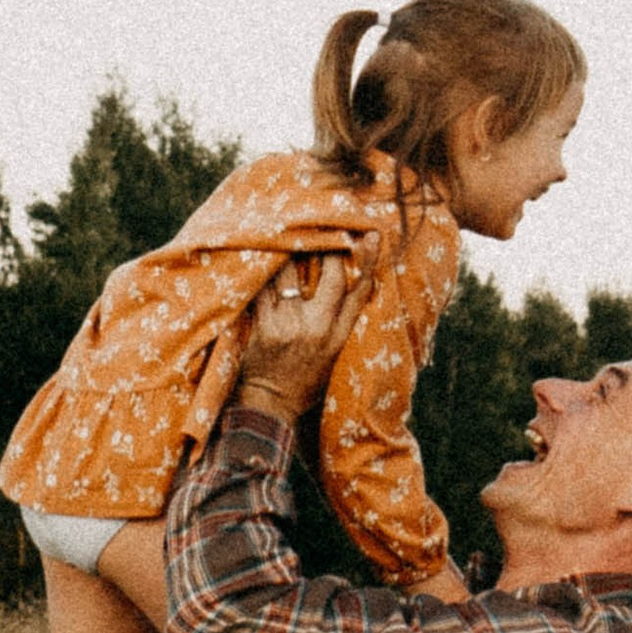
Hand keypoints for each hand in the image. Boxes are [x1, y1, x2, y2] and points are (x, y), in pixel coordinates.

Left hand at [238, 247, 375, 423]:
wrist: (270, 404)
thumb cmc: (305, 381)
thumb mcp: (334, 356)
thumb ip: (342, 323)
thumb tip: (352, 288)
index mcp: (339, 336)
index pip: (360, 291)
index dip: (368, 260)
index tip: (372, 235)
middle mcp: (318, 327)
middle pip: (329, 274)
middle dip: (327, 247)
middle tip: (321, 228)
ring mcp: (289, 324)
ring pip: (291, 273)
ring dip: (290, 253)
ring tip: (286, 235)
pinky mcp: (263, 325)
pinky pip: (263, 287)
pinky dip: (262, 272)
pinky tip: (259, 256)